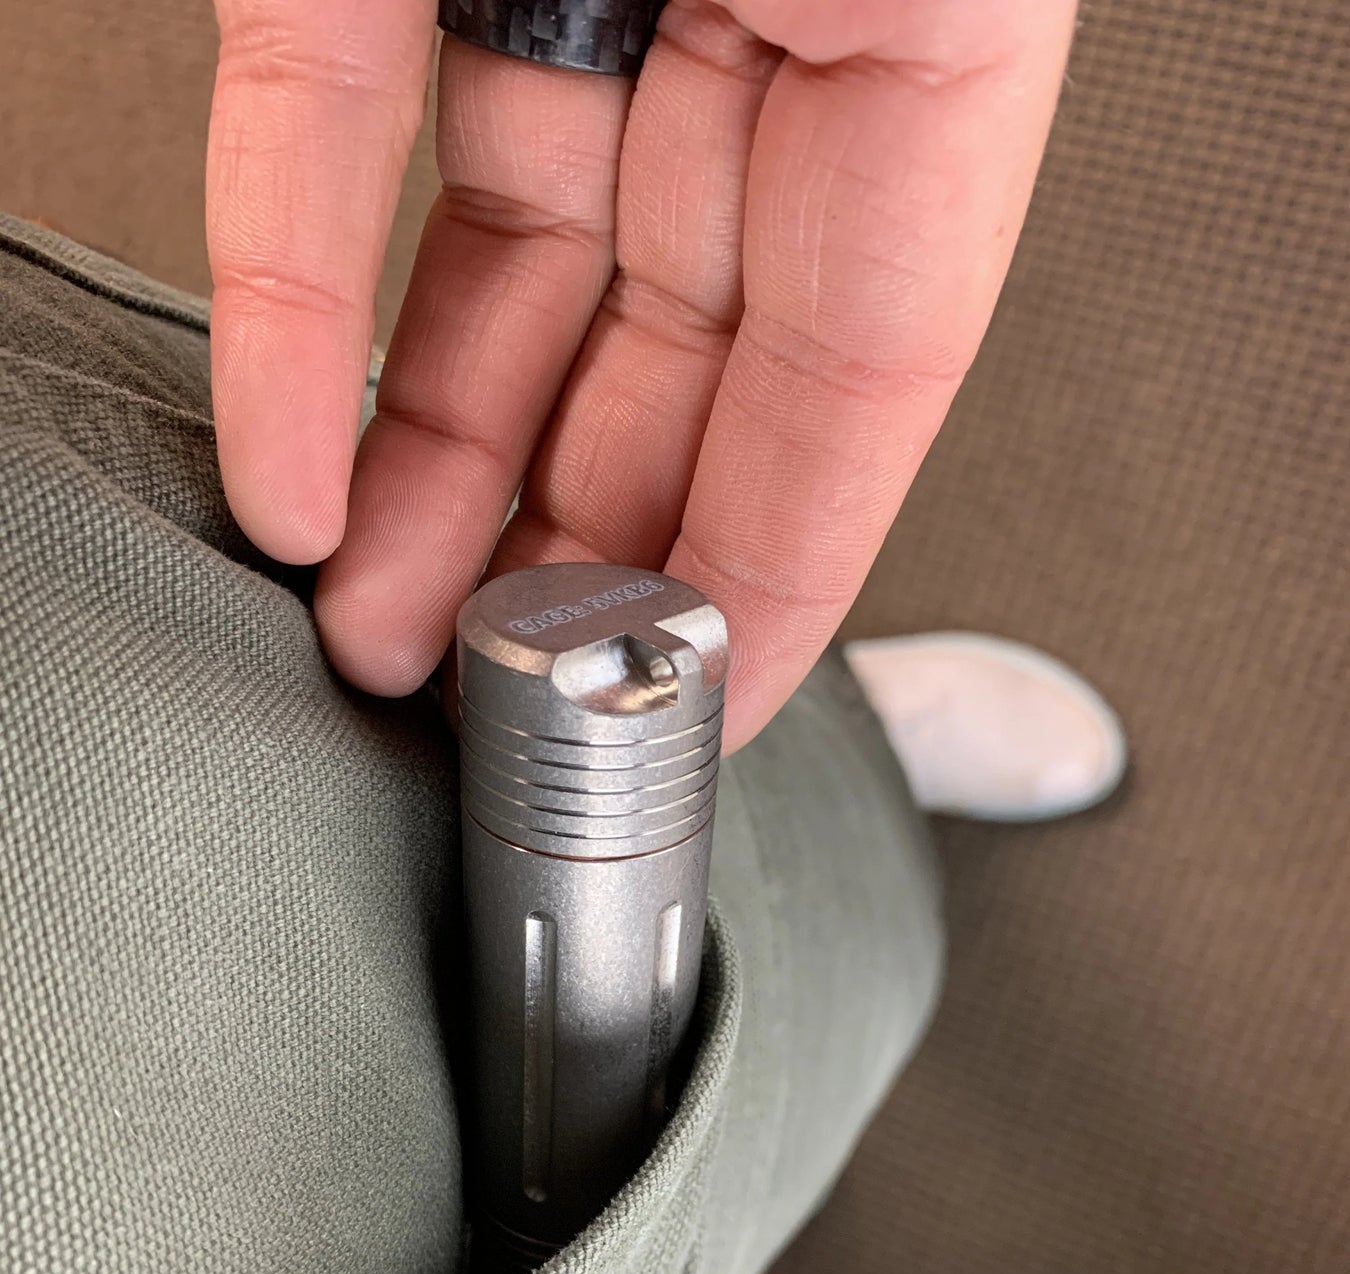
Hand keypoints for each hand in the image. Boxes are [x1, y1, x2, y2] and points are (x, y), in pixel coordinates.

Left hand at [207, 0, 1073, 749]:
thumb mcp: (943, 1)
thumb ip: (897, 182)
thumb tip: (825, 421)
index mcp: (922, 41)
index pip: (859, 375)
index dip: (779, 574)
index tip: (702, 718)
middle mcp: (743, 18)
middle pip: (665, 359)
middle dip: (574, 555)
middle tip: (505, 699)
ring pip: (495, 272)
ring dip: (423, 473)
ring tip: (376, 630)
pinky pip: (319, 119)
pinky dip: (281, 296)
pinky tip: (279, 461)